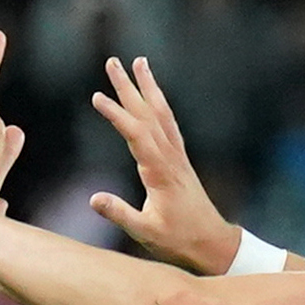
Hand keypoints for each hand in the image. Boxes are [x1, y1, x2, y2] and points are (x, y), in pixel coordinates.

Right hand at [87, 57, 239, 271]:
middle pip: (147, 114)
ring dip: (148, 87)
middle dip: (128, 87)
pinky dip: (159, 104)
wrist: (211, 243)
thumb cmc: (179, 240)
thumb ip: (120, 214)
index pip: (135, 135)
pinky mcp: (179, 159)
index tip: (97, 97)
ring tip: (138, 62)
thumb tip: (93, 198)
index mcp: (160, 171)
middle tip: (112, 61)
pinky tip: (154, 96)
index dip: (116, 115)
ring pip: (161, 113)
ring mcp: (177, 156)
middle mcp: (170, 157)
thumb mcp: (146, 232)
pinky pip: (168, 123)